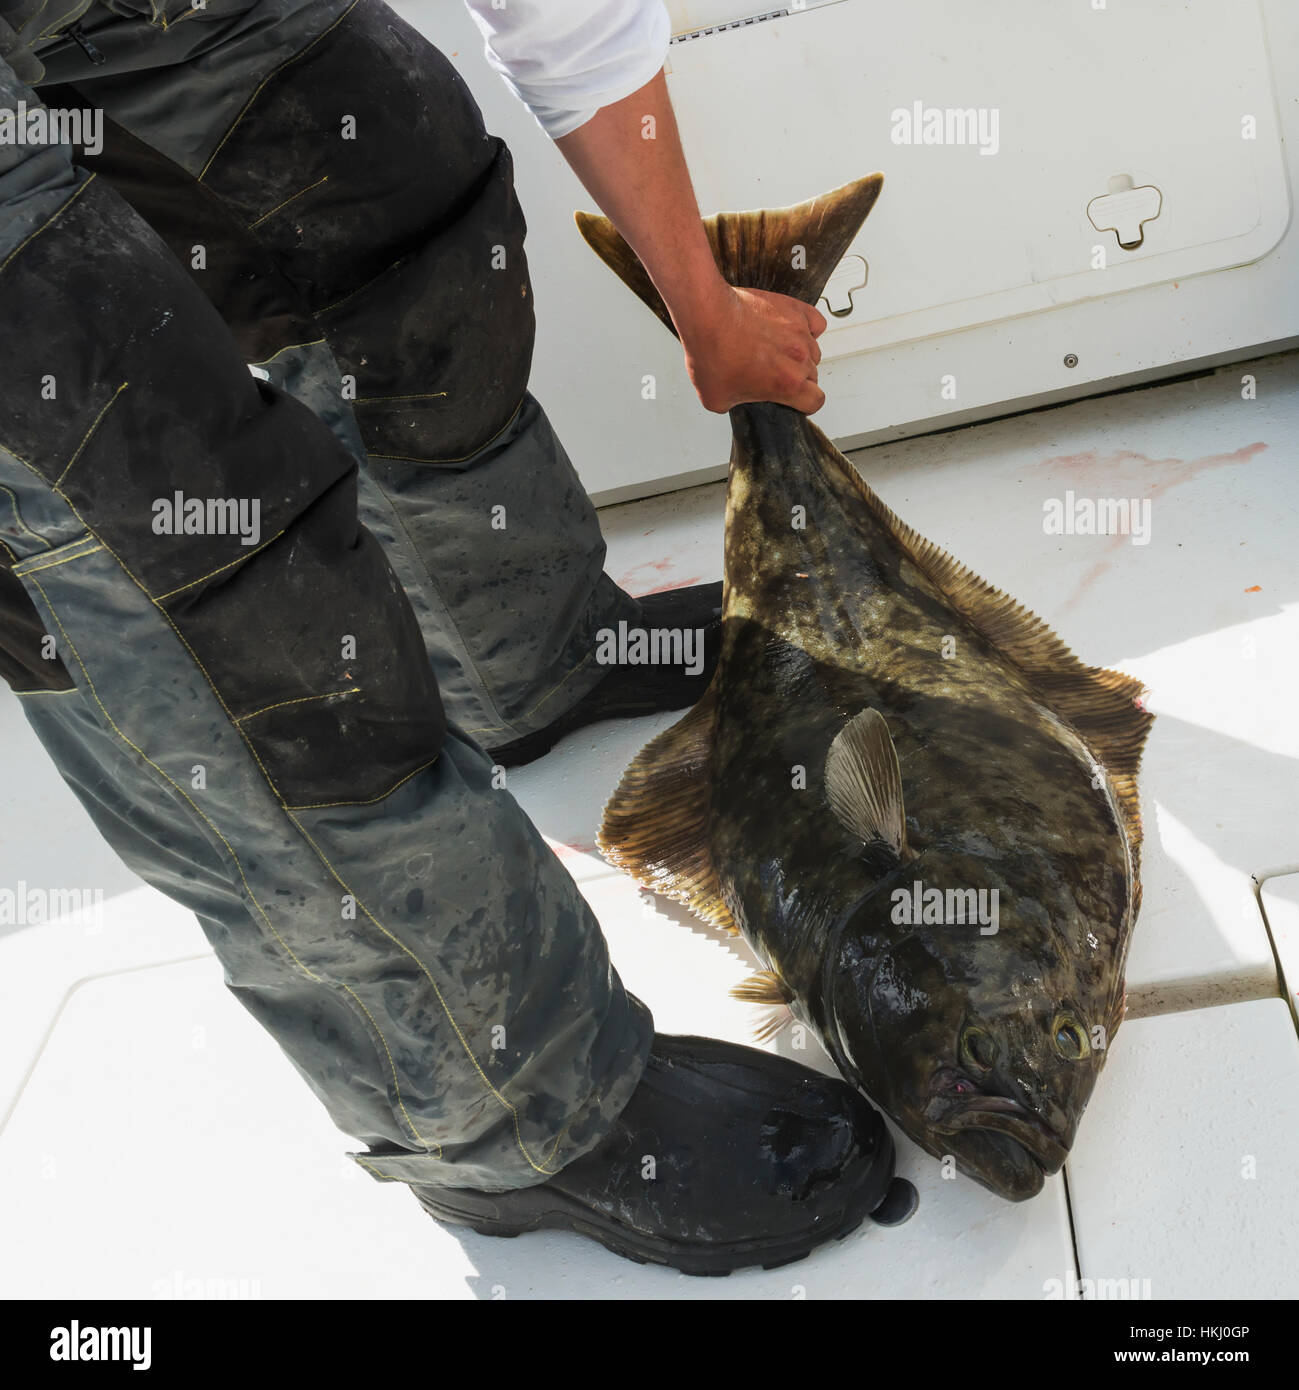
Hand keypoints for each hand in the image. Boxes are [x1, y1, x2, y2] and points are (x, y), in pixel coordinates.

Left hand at [675, 284, 827, 414]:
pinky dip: (808, 328)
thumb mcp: (716, 399)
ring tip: (774, 350)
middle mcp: (799, 359)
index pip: (815, 401)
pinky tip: (792, 331)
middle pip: (812, 376)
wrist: (708, 316)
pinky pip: (816, 323)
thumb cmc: (712, 353)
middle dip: (796, 378)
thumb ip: (737, 404)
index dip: (805, 404)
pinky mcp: (794, 310)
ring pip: (813, 351)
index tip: (795, 400)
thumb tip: (736, 399)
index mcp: (787, 385)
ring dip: (799, 354)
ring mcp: (799, 332)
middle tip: (772, 373)